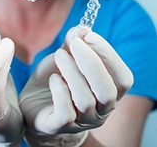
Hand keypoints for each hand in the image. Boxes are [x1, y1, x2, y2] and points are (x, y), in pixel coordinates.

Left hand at [19, 25, 132, 144]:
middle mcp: (100, 110)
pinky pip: (66, 113)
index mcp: (108, 92)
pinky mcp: (61, 127)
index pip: (123, 78)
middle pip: (108, 92)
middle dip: (92, 63)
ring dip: (72, 72)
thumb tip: (80, 29)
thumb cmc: (55, 78)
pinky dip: (60, 91)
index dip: (108, 55)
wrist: (33, 100)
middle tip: (74, 43)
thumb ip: (73, 44)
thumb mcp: (65, 57)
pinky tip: (53, 79)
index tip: (89, 36)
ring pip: (86, 100)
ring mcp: (82, 122)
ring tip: (59, 56)